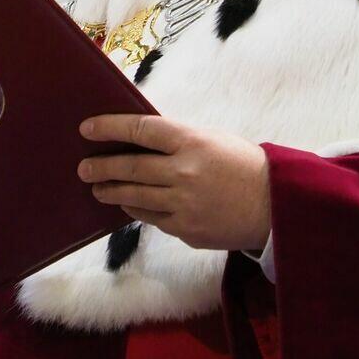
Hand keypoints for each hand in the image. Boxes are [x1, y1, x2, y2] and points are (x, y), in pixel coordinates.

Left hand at [77, 115, 271, 250]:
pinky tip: (126, 203)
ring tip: (96, 187)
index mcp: (192, 142)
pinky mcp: (186, 230)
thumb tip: (138, 138)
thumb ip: (176, 140)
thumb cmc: (242, 165)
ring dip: (110, 191)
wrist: (275, 204)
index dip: (109, 128)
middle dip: (101, 167)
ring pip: (134, 196)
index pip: (140, 129)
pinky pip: (150, 218)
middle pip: (130, 167)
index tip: (87, 128)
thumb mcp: (211, 139)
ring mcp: (183, 204)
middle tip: (83, 168)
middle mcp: (184, 172)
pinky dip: (135, 208)